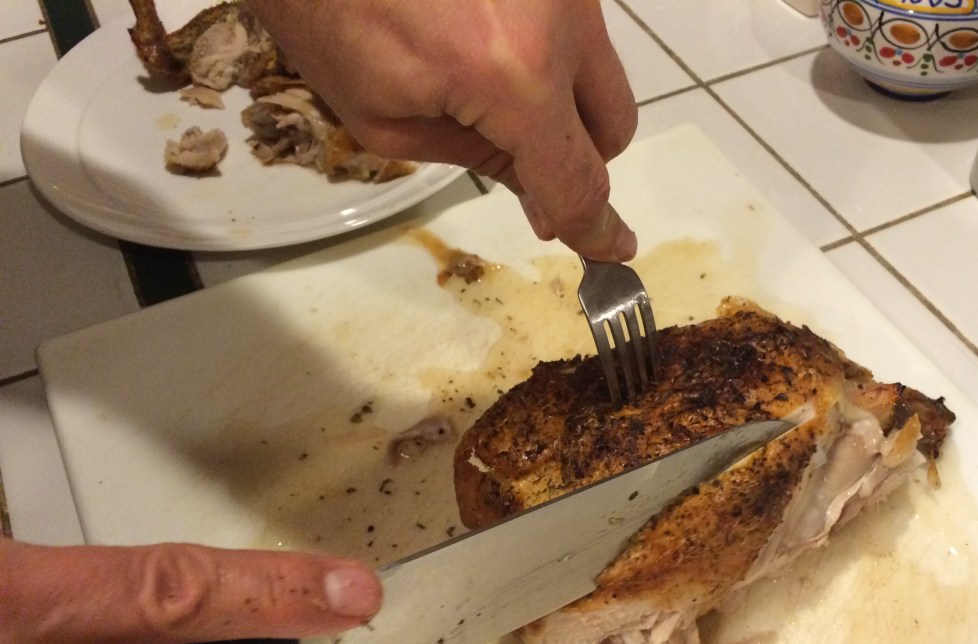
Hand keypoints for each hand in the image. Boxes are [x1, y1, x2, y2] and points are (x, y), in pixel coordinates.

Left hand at [246, 0, 638, 260]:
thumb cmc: (327, 16)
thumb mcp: (389, 118)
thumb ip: (481, 163)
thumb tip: (546, 199)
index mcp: (515, 75)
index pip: (575, 174)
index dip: (592, 226)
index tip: (612, 251)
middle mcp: (562, 18)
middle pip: (614, 122)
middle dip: (578, 155)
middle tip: (522, 166)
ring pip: (598, 68)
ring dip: (559, 97)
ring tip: (479, 82)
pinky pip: (570, 25)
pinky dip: (542, 49)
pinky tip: (480, 40)